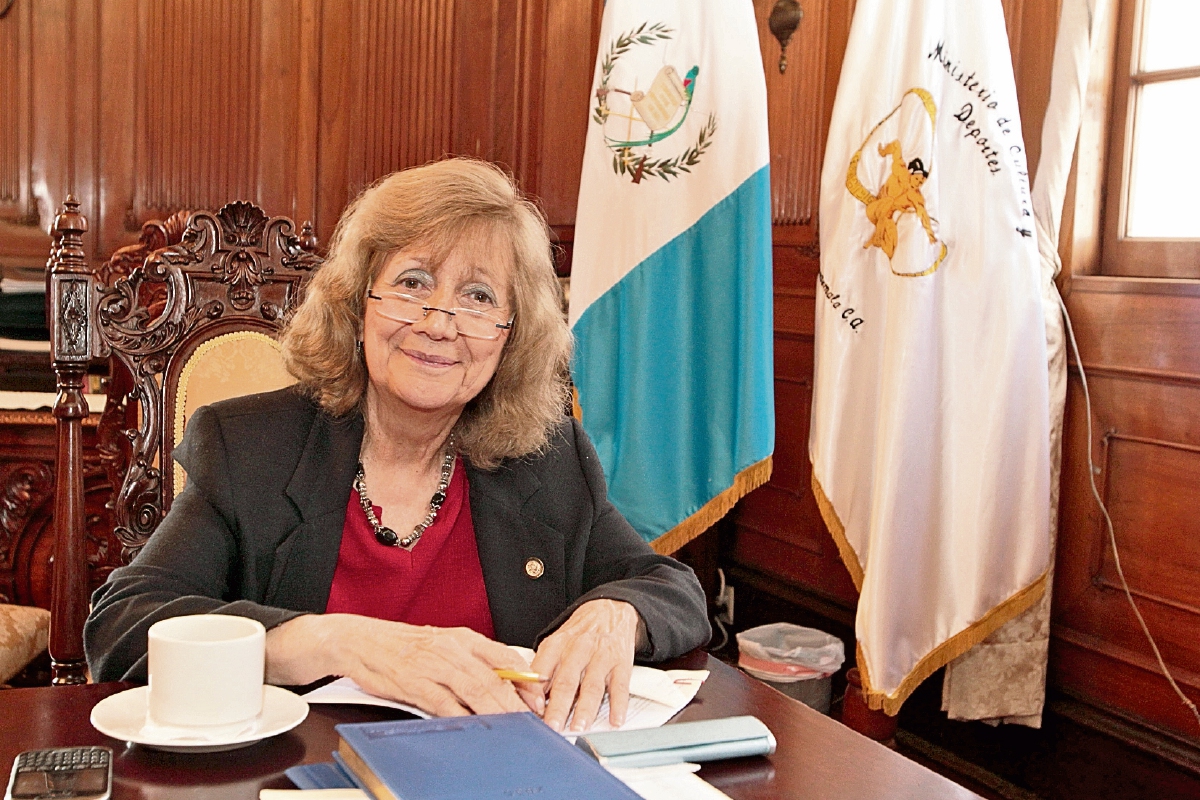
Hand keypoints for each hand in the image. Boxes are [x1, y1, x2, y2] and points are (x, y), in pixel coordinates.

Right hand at [266, 614, 544, 716]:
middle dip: (517, 703)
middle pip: (494, 679)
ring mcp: (434, 667)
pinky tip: (474, 729)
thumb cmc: (403, 645)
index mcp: (462, 637)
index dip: (525, 679)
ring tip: (513, 728)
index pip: (505, 656)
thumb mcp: (442, 643)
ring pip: (475, 692)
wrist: (359, 640)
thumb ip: (470, 659)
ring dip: (497, 713)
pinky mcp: (415, 685)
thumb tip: (503, 682)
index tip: (539, 697)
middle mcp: (452, 649)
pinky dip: (462, 719)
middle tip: (533, 721)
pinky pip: (445, 706)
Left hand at [531, 599, 639, 731]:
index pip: (541, 672)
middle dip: (558, 706)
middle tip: (553, 727)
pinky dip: (618, 704)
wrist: (610, 609)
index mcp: (556, 645)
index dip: (535, 694)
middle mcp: (578, 649)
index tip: (531, 714)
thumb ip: (543, 668)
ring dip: (585, 709)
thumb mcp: (555, 643)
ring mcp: (601, 656)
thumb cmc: (579, 633)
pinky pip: (621, 686)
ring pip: (592, 685)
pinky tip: (615, 719)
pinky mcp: (621, 662)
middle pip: (566, 681)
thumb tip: (531, 699)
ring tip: (579, 726)